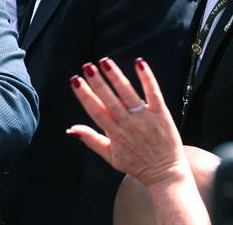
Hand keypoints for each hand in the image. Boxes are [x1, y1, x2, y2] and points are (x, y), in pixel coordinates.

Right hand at [68, 57, 188, 187]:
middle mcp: (128, 124)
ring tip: (105, 62)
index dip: (84, 95)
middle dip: (98, 82)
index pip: (96, 110)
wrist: (165, 173)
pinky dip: (147, 78)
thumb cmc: (136, 164)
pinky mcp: (161, 114)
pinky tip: (139, 63)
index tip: (75, 81)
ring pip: (128, 94)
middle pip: (110, 100)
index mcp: (114, 134)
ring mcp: (145, 118)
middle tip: (87, 67)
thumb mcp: (109, 155)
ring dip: (116, 77)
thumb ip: (90, 139)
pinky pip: (153, 93)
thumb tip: (70, 129)